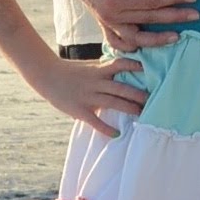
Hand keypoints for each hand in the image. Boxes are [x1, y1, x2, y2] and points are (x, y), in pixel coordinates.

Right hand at [30, 53, 147, 138]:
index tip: (147, 68)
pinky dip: (107, 128)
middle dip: (137, 94)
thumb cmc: (71, 71)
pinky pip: (95, 121)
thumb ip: (104, 70)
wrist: (47, 75)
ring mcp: (88, 96)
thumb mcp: (89, 67)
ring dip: (128, 108)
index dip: (133, 65)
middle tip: (152, 98)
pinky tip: (117, 134)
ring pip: (112, 102)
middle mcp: (96, 82)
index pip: (119, 65)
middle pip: (121, 88)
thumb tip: (122, 71)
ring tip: (142, 113)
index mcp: (99, 70)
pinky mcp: (80, 110)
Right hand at [55, 0, 197, 48]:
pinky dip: (131, 46)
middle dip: (175, 17)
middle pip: (149, 19)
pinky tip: (144, 46)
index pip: (153, 2)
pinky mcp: (102, 23)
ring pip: (135, 37)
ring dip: (156, 39)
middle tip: (196, 15)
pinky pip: (117, 41)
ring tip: (176, 37)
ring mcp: (105, 21)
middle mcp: (110, 15)